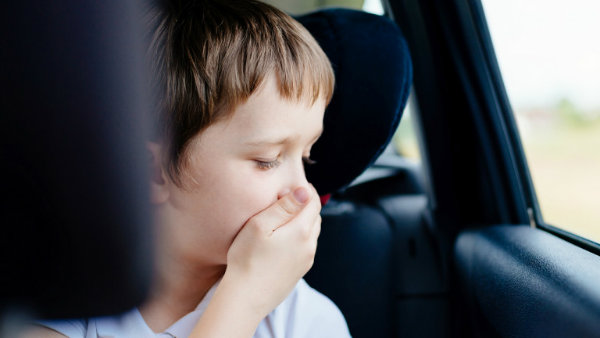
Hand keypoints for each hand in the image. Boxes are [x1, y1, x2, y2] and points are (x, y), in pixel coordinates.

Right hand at [223, 185, 321, 316]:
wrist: (245, 298)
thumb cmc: (247, 259)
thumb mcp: (260, 225)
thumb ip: (283, 206)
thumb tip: (304, 191)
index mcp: (301, 231)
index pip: (313, 202)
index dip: (307, 190)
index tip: (296, 183)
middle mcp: (309, 246)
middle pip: (315, 217)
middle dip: (306, 204)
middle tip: (290, 197)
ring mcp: (306, 261)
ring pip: (312, 233)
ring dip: (304, 221)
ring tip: (286, 216)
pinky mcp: (299, 272)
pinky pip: (306, 248)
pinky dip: (300, 237)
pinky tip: (284, 239)